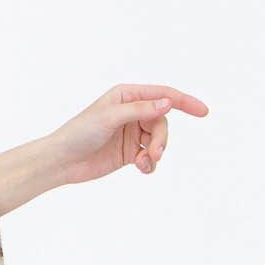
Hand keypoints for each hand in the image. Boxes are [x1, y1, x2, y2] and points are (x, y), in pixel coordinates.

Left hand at [45, 82, 208, 184]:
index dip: (185, 102)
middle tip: (155, 154)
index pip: (163, 95)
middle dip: (161, 138)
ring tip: (144, 164)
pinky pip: (149, 157)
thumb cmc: (79, 133)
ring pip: (157, 140)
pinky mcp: (129, 153)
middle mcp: (132, 112)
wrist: (61, 161)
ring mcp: (132, 133)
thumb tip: (168, 102)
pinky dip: (149, 164)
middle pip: (162, 122)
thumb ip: (140, 110)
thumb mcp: (110, 117)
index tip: (203, 111)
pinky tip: (142, 169)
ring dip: (156, 153)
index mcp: (128, 95)